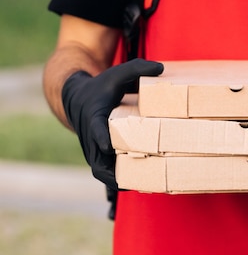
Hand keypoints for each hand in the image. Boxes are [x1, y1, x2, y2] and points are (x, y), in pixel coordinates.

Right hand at [62, 58, 163, 188]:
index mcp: (94, 115)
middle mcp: (91, 136)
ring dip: (118, 180)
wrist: (78, 98)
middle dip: (112, 172)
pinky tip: (143, 184)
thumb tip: (162, 69)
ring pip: (101, 171)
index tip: (108, 145)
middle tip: (133, 179)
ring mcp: (94, 148)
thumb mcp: (118, 73)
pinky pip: (107, 172)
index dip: (101, 137)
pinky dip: (121, 179)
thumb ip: (138, 68)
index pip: (95, 129)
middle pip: (97, 160)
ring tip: (143, 186)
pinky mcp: (99, 155)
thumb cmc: (102, 86)